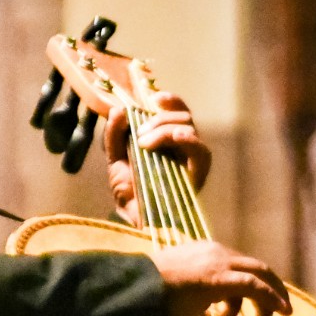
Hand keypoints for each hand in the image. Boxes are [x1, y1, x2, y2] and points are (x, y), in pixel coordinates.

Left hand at [105, 92, 210, 228]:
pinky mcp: (198, 175)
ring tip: (145, 145)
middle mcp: (183, 147)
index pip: (177, 112)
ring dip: (165, 129)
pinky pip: (201, 151)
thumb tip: (118, 109)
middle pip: (183, 116)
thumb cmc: (128, 191)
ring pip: (189, 128)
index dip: (170, 101)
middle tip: (139, 136)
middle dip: (159, 119)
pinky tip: (177, 137)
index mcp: (168, 140)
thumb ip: (115, 134)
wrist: (132, 218)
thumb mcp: (115, 158)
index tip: (154, 98)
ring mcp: (192, 160)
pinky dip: (189, 140)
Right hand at [153, 240, 292, 315]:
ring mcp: (220, 263)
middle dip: (268, 289)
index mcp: (205, 251)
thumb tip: (200, 304)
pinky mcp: (222, 279)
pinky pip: (255, 286)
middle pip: (254, 267)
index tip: (245, 307)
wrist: (138, 288)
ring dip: (270, 298)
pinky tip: (280, 311)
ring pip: (259, 275)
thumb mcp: (176, 285)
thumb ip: (192, 290)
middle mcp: (216, 252)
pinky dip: (270, 298)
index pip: (236, 264)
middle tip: (273, 313)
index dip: (248, 286)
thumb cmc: (150, 290)